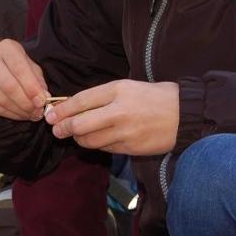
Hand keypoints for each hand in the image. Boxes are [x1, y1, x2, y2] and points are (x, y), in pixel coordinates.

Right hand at [0, 38, 49, 120]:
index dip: (31, 87)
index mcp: (6, 47)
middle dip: (25, 103)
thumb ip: (38, 82)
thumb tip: (42, 98)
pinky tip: (17, 114)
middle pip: (8, 86)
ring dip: (18, 111)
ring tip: (29, 114)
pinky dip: (7, 114)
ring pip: (0, 99)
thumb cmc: (17, 68)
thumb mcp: (32, 69)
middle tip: (36, 112)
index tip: (41, 101)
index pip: (19, 68)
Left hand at [45, 79, 180, 154]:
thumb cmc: (155, 97)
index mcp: (118, 90)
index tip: (50, 115)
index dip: (62, 110)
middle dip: (63, 129)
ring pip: (90, 140)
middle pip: (80, 125)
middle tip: (56, 131)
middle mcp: (119, 111)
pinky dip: (97, 145)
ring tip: (78, 135)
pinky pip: (105, 148)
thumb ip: (101, 96)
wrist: (185, 115)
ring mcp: (125, 132)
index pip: (81, 101)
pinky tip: (99, 139)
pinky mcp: (130, 148)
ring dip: (79, 139)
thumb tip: (73, 107)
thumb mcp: (128, 87)